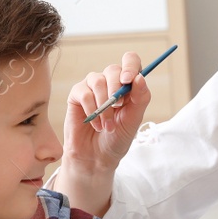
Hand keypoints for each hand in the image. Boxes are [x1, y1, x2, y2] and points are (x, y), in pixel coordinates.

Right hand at [63, 53, 153, 174]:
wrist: (97, 157)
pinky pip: (83, 92)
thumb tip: (139, 77)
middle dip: (117, 88)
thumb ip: (140, 98)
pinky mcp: (77, 95)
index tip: (129, 80)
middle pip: (113, 70)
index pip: (130, 61)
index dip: (130, 65)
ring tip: (108, 125)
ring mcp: (92, 87)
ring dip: (105, 105)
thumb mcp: (134, 119)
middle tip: (119, 107)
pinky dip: (92, 110)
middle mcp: (110, 82)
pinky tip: (96, 124)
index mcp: (128, 84)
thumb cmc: (117, 137)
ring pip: (97, 81)